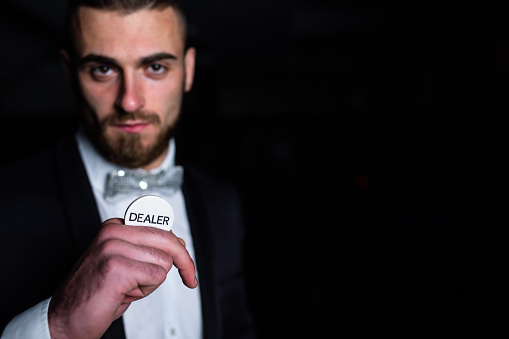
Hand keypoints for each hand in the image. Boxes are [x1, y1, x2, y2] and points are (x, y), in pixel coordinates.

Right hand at [48, 218, 196, 338]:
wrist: (66, 320)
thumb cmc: (95, 294)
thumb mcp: (124, 263)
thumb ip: (147, 250)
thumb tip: (178, 245)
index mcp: (114, 227)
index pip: (160, 226)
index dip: (177, 245)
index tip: (185, 261)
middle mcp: (112, 233)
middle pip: (167, 239)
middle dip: (185, 261)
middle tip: (189, 277)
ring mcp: (112, 248)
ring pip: (163, 261)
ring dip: (152, 281)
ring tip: (128, 288)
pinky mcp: (116, 267)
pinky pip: (156, 277)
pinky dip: (146, 291)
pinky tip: (124, 293)